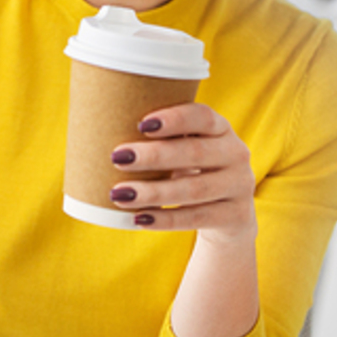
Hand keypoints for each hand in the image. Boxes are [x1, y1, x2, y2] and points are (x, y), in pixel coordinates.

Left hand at [107, 103, 255, 244]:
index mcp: (222, 129)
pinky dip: (165, 219)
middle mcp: (236, 153)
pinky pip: (197, 218)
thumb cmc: (193, 172)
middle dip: (154, 156)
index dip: (174, 119)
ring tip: (118, 194)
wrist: (230, 216)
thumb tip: (96, 133)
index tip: (141, 123)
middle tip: (117, 157)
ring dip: (153, 192)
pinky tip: (139, 219)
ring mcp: (239, 186)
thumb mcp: (187, 151)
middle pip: (194, 152)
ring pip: (193, 189)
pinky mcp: (236, 216)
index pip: (203, 116)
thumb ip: (160, 140)